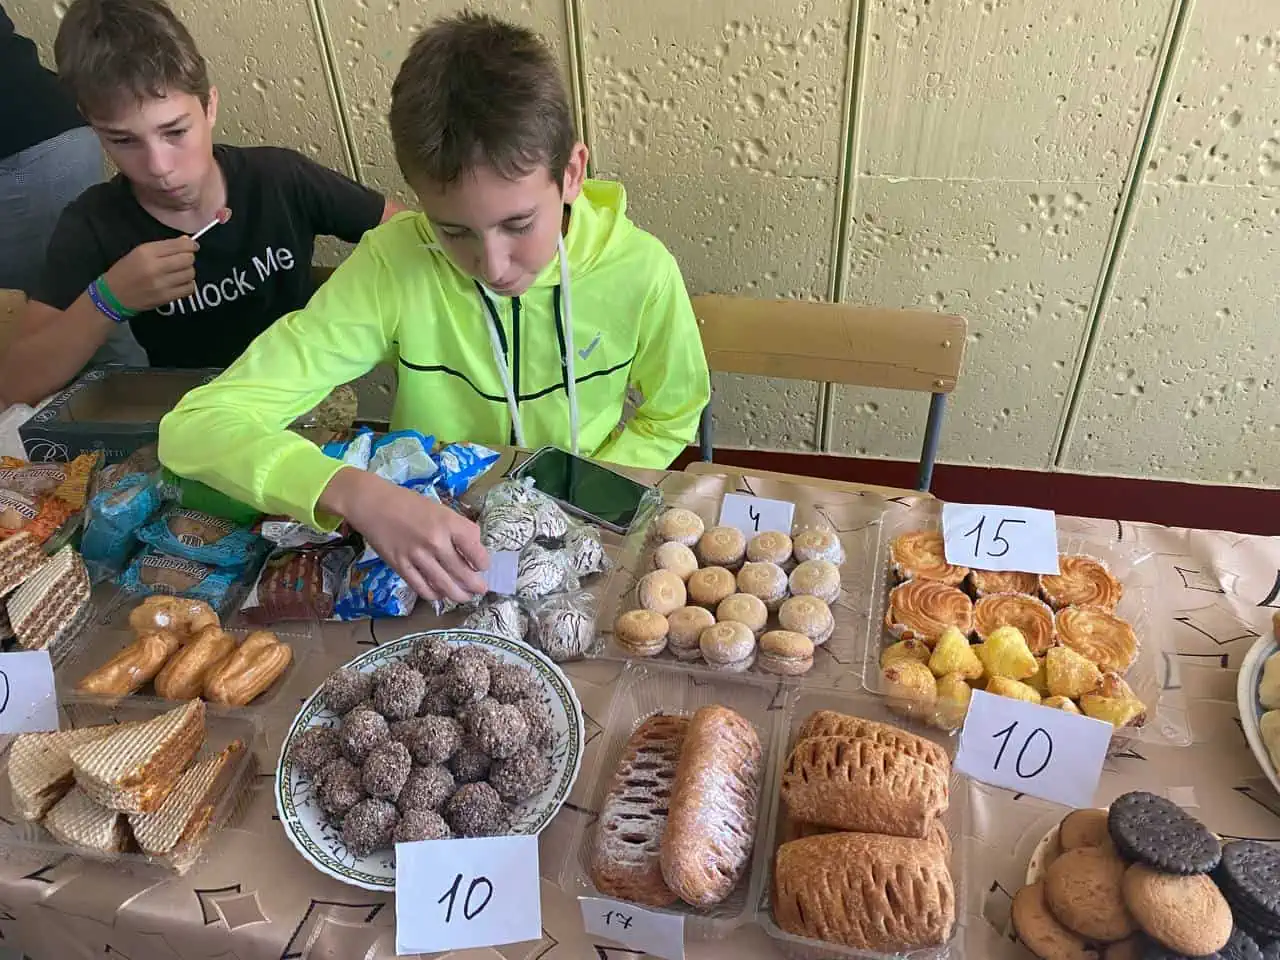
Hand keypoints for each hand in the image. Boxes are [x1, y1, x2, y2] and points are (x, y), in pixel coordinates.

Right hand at [103, 237, 198, 311]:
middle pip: (187, 259)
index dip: (190, 245)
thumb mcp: (139, 252)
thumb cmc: (126, 271)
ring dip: (188, 272)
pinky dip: (187, 285)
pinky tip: (179, 283)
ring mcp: (161, 284)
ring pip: (190, 274)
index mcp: (146, 252)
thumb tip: (187, 241)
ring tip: (179, 272)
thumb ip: (164, 247)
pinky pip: (188, 289)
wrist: (113, 296)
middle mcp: (155, 267)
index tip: (192, 246)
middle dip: (189, 258)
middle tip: (183, 260)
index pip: (179, 245)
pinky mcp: (165, 298)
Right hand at [323, 468, 488, 602]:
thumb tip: (472, 551)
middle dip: (475, 585)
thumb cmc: (409, 503)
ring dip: (459, 595)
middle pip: (463, 573)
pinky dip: (434, 595)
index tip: (483, 566)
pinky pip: (422, 588)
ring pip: (445, 586)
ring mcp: (417, 556)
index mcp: (449, 523)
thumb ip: (456, 529)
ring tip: (465, 597)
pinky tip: (440, 594)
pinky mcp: (400, 567)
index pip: (476, 551)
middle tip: (481, 589)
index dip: (483, 562)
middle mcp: (436, 541)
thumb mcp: (440, 509)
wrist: (373, 503)